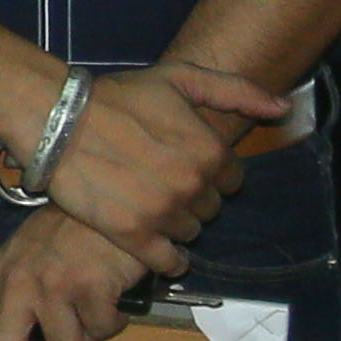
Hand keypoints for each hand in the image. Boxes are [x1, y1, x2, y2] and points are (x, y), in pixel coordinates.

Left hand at [0, 206, 153, 340]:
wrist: (109, 198)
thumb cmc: (73, 233)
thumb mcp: (31, 261)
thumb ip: (19, 303)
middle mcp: (17, 285)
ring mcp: (52, 287)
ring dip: (87, 333)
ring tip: (94, 302)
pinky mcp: (88, 287)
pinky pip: (103, 329)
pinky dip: (114, 317)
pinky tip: (114, 292)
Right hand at [40, 60, 285, 272]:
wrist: (57, 118)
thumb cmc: (118, 96)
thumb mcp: (180, 78)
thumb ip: (236, 90)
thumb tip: (283, 108)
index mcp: (210, 150)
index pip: (231, 181)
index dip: (209, 173)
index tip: (184, 166)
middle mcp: (193, 184)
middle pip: (210, 209)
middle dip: (192, 198)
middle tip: (162, 184)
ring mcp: (163, 212)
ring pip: (189, 233)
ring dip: (175, 224)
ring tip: (150, 207)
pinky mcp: (132, 233)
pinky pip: (167, 262)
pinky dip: (168, 261)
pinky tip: (159, 251)